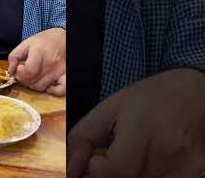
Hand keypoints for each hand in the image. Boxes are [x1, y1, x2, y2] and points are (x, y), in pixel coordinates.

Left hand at [8, 28, 65, 93]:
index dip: (19, 73)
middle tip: (23, 72)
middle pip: (32, 81)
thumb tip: (10, 71)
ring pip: (41, 87)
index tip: (19, 68)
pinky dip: (51, 90)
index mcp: (39, 52)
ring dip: (32, 84)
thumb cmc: (45, 40)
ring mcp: (58, 70)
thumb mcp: (27, 43)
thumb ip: (15, 56)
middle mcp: (50, 62)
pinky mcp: (64, 75)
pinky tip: (46, 84)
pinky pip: (59, 90)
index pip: (28, 71)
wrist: (63, 39)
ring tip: (32, 76)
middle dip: (23, 79)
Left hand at [68, 68, 204, 177]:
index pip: (116, 169)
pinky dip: (152, 177)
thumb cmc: (151, 97)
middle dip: (114, 173)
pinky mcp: (200, 172)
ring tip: (134, 154)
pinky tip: (150, 162)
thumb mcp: (111, 107)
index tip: (97, 158)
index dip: (99, 169)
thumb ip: (85, 136)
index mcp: (142, 127)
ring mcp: (188, 164)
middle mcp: (168, 149)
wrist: (197, 91)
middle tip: (114, 156)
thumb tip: (70, 168)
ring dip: (133, 175)